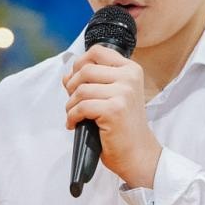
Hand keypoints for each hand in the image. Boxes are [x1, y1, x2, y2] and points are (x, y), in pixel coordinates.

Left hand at [63, 46, 160, 187]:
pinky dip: (72, 116)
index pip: (97, 51)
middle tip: (73, 103)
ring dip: (70, 105)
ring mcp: (124, 93)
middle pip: (85, 69)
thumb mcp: (110, 97)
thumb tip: (66, 75)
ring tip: (74, 116)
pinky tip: (75, 124)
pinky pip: (81, 107)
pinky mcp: (114, 109)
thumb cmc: (122, 126)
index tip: (75, 80)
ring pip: (81, 89)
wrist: (137, 153)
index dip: (79, 63)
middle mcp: (129, 77)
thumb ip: (91, 82)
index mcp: (130, 69)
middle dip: (72, 87)